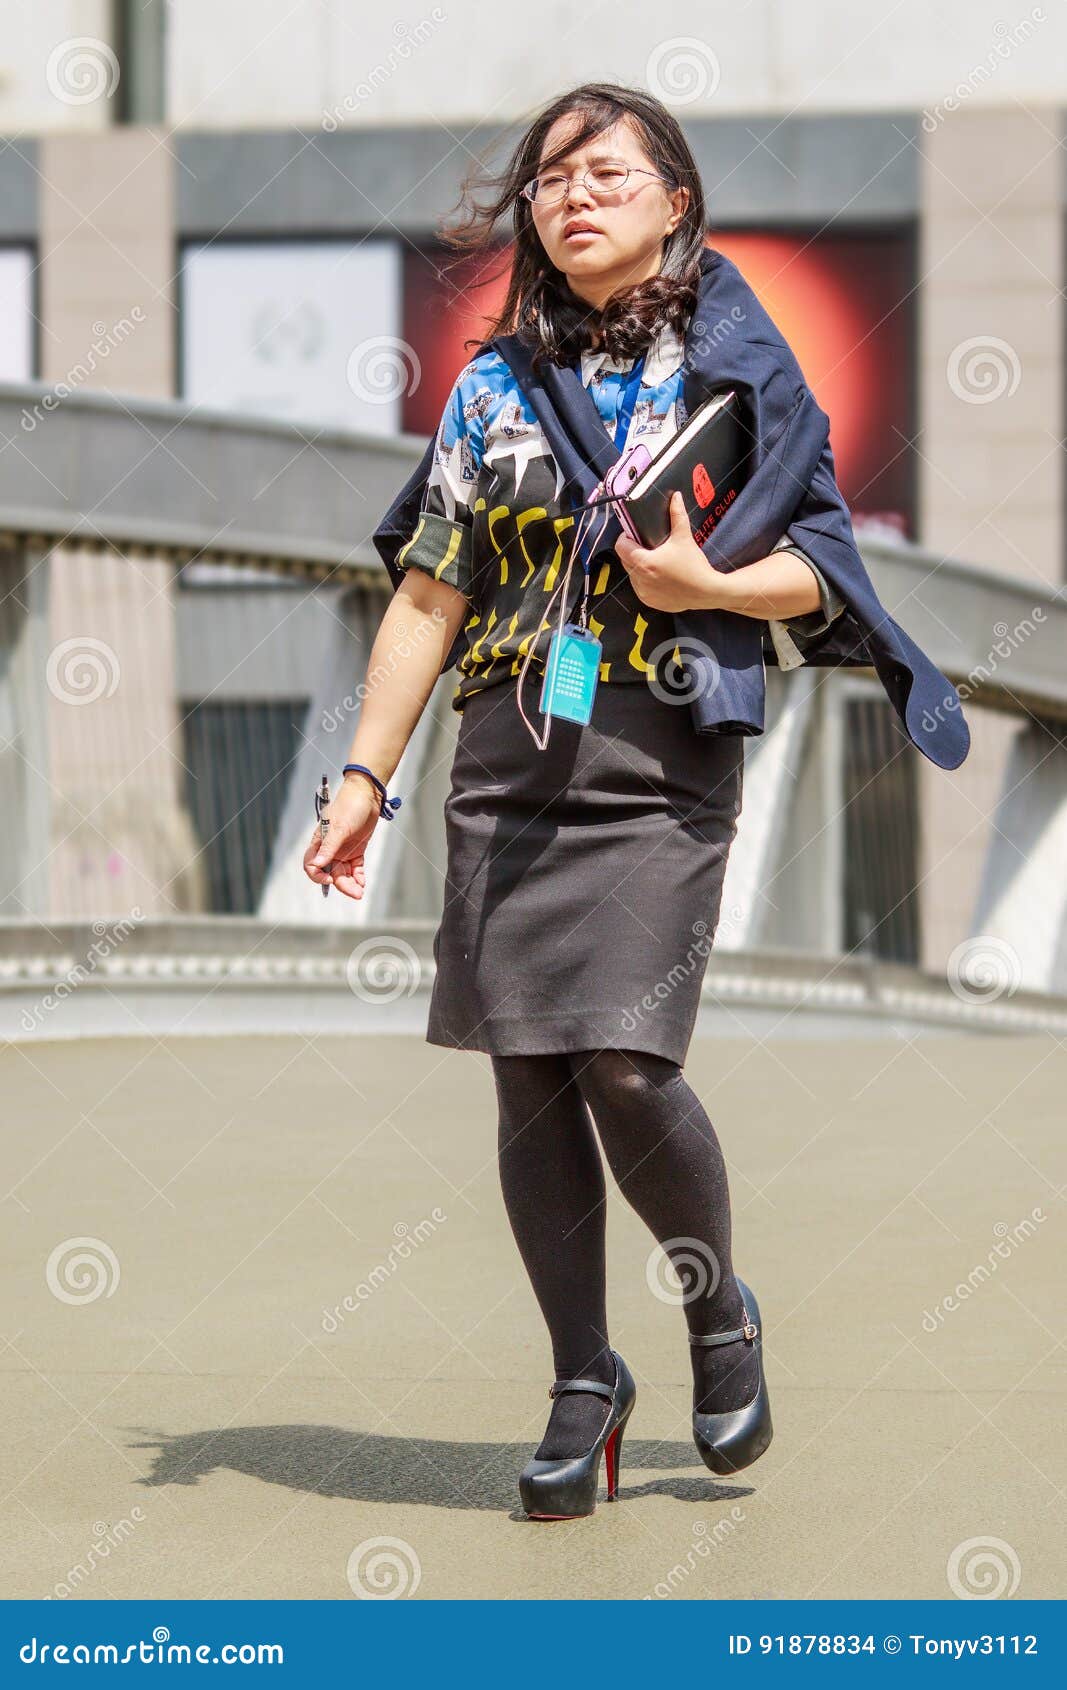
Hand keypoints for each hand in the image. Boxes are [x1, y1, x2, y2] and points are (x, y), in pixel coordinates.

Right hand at [302, 775, 379, 899]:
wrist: (367, 795)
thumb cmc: (349, 806)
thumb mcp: (339, 827)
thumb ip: (329, 847)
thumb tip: (317, 865)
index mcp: (319, 843)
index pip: (312, 865)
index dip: (318, 875)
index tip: (330, 879)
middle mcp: (330, 849)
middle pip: (331, 873)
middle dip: (341, 885)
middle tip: (355, 893)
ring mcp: (343, 851)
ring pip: (344, 873)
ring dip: (351, 884)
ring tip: (360, 892)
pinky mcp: (356, 850)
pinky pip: (355, 869)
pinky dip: (358, 877)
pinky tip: (362, 882)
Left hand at [614, 489, 726, 612]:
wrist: (707, 592)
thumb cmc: (694, 566)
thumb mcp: (684, 538)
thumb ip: (677, 515)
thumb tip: (675, 496)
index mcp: (644, 562)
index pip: (620, 546)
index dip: (625, 537)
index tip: (634, 533)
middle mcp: (640, 580)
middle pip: (625, 560)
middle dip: (632, 551)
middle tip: (646, 544)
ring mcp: (643, 593)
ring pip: (631, 574)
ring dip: (637, 566)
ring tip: (653, 560)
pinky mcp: (649, 602)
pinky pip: (639, 588)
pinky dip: (644, 581)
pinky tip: (657, 575)